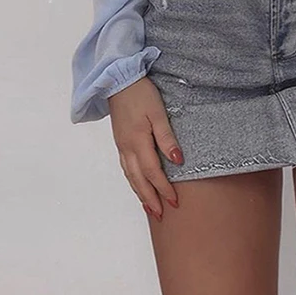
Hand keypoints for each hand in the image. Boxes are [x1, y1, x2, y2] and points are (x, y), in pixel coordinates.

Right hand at [107, 76, 182, 220]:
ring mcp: (121, 145)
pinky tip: (137, 183)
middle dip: (150, 198)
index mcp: (138, 142)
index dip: (164, 189)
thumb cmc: (141, 94)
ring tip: (149, 206)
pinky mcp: (120, 140)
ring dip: (140, 193)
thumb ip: (167, 138)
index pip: (153, 172)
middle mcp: (127, 148)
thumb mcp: (158, 113)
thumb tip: (177, 160)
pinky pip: (125, 167)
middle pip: (139, 180)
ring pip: (130, 176)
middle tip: (162, 214)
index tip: (175, 202)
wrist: (118, 80)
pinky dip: (132, 180)